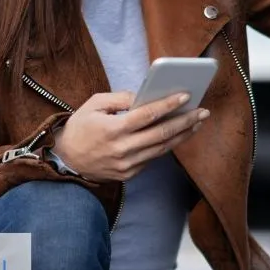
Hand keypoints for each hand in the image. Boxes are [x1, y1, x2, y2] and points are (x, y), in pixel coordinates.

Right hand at [51, 91, 208, 182]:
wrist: (66, 161)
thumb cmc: (80, 127)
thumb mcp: (94, 105)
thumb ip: (120, 99)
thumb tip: (145, 97)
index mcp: (113, 129)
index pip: (146, 115)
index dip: (168, 105)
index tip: (186, 96)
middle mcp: (122, 149)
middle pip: (161, 134)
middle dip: (185, 121)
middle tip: (203, 111)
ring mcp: (127, 164)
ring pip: (162, 149)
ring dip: (182, 135)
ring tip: (197, 122)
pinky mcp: (129, 174)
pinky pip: (153, 157)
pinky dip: (167, 145)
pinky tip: (179, 134)